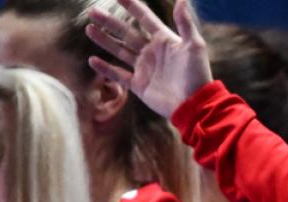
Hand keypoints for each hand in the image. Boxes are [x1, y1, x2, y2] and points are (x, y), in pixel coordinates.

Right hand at [84, 0, 211, 117]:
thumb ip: (185, 23)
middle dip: (110, 22)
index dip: (132, 7)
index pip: (145, 19)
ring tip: (89, 28)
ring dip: (105, 40)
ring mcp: (145, 68)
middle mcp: (152, 52)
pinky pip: (119, 75)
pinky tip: (92, 60)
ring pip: (120, 50)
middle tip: (93, 12)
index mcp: (164, 40)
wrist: (194, 104)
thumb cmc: (198, 74)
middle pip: (127, 33)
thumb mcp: (195, 46)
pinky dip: (106, 68)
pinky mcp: (139, 85)